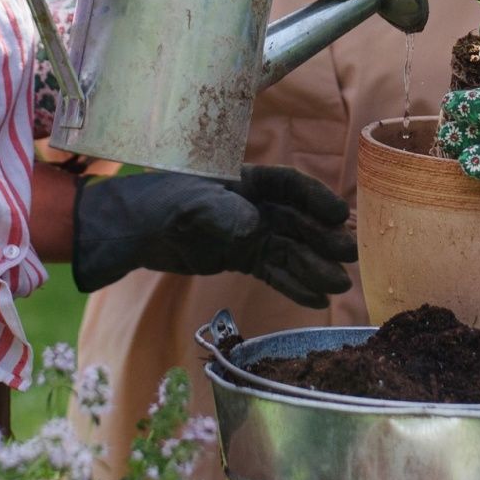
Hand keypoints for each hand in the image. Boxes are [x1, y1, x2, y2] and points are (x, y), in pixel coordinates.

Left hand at [71, 166, 355, 307]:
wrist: (129, 231)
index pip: (288, 186)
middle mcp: (252, 204)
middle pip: (296, 221)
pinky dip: (292, 285)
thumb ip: (220, 214)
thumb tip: (253, 229)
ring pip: (288, 250)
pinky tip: (314, 299)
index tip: (339, 215)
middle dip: (322, 240)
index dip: (315, 200)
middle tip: (350, 257)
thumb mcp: (186, 205)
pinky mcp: (239, 257)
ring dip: (313, 268)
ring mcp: (248, 232)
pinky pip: (271, 271)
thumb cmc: (155, 204)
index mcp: (244, 179)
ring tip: (338, 287)